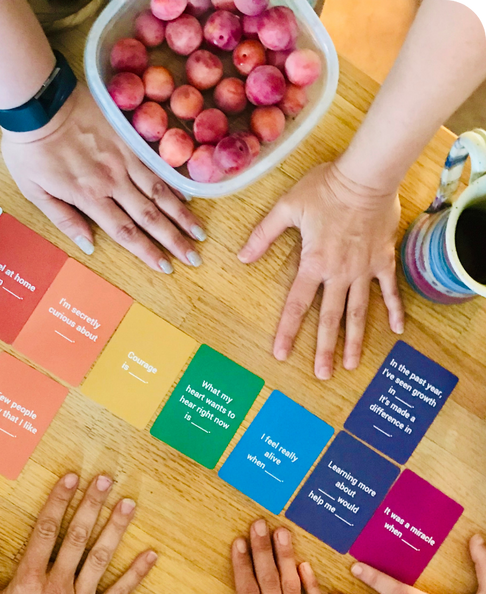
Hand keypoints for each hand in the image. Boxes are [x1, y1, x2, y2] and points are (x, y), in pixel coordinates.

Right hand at [0, 472, 156, 593]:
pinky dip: (136, 574)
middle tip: (106, 478)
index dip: (59, 501)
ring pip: (101, 558)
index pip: (45, 530)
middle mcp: (56, 587)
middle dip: (92, 505)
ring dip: (115, 529)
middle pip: (77, 537)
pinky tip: (151, 554)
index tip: (71, 478)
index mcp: (27, 580)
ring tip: (128, 503)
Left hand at [1, 83, 205, 273]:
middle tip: (194, 258)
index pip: (125, 232)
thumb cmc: (29, 149)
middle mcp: (113, 181)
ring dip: (181, 215)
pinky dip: (173, 182)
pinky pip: (155, 164)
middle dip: (174, 240)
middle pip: (149, 217)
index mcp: (89, 197)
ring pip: (159, 192)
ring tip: (199, 233)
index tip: (166, 268)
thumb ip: (64, 220)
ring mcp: (123, 158)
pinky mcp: (128, 138)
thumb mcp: (34, 191)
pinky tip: (188, 196)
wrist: (37, 100)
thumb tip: (88, 245)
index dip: (147, 252)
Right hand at [184, 520, 325, 593]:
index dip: (242, 563)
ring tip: (283, 533)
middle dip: (263, 549)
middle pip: (270, 580)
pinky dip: (312, 584)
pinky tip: (306, 565)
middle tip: (259, 525)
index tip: (238, 541)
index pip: (247, 588)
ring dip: (287, 557)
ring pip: (294, 586)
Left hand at [238, 161, 403, 378]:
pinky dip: (394, 310)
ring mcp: (363, 270)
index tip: (282, 354)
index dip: (288, 331)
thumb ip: (263, 234)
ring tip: (351, 364)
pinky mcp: (383, 260)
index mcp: (314, 264)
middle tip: (322, 375)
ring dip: (354, 340)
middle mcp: (339, 274)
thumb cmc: (326, 187)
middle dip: (325, 349)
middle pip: (330, 318)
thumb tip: (241, 256)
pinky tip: (397, 331)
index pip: (297, 305)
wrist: (367, 175)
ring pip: (359, 312)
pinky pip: (390, 290)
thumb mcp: (287, 207)